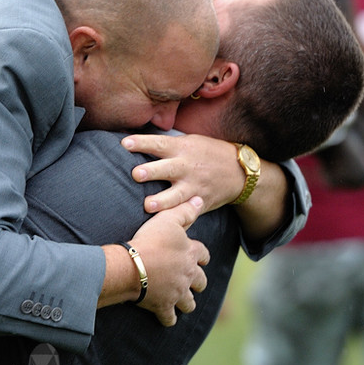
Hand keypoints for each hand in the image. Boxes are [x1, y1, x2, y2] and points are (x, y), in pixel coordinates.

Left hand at [122, 133, 241, 212]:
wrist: (239, 171)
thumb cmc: (207, 153)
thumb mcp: (189, 141)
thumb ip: (166, 145)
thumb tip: (135, 143)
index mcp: (181, 148)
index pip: (159, 143)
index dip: (142, 143)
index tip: (124, 144)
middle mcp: (186, 166)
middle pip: (166, 169)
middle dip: (151, 172)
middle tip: (135, 174)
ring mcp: (194, 186)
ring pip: (176, 195)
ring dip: (162, 200)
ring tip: (147, 205)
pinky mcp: (200, 202)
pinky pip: (187, 211)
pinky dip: (176, 216)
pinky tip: (163, 223)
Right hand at [128, 196, 209, 325]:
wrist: (132, 266)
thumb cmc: (150, 240)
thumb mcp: (168, 219)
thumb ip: (185, 210)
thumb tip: (199, 200)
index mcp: (191, 254)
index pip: (204, 255)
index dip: (202, 256)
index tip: (200, 258)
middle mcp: (188, 275)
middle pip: (201, 282)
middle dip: (198, 283)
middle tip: (192, 281)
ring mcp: (177, 293)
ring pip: (189, 303)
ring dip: (187, 302)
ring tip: (181, 300)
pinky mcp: (164, 306)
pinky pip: (170, 318)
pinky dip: (168, 318)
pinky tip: (166, 315)